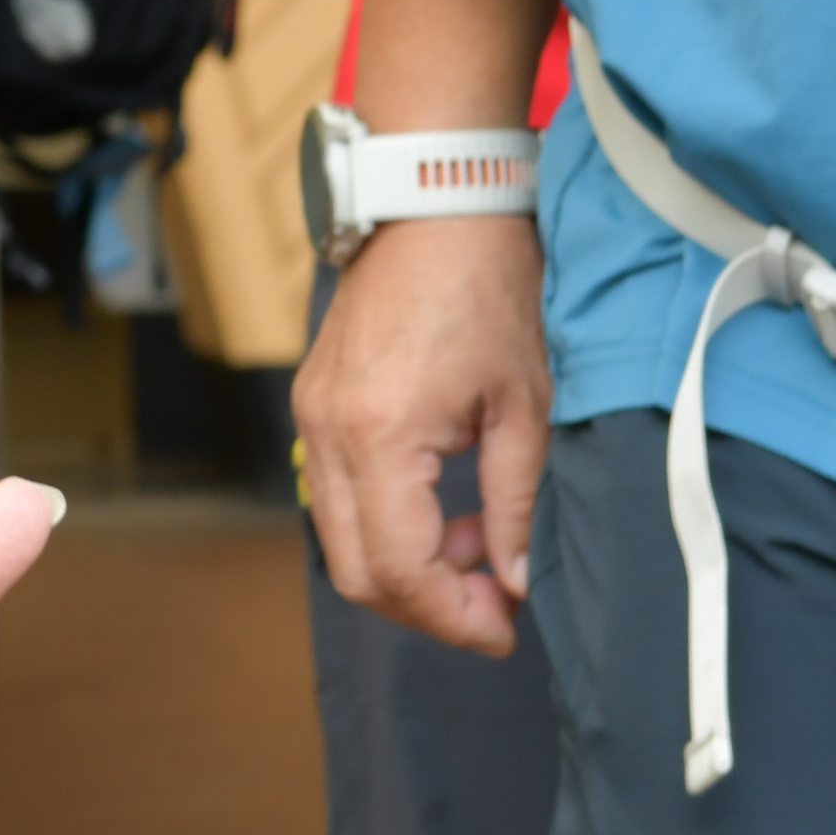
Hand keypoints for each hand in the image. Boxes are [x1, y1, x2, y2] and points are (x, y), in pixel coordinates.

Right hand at [295, 211, 552, 655]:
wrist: (435, 204)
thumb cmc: (489, 289)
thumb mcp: (525, 405)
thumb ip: (516, 503)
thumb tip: (517, 580)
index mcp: (379, 435)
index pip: (401, 570)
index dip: (454, 617)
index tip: (507, 630)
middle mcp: (327, 433)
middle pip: (356, 571)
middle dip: (426, 607)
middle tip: (494, 607)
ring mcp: (310, 417)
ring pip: (340, 539)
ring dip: (407, 565)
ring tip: (480, 546)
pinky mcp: (313, 403)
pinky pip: (336, 495)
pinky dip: (388, 522)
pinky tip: (445, 504)